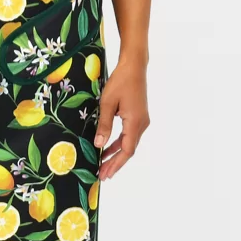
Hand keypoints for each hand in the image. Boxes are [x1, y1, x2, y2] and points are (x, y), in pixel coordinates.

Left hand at [93, 56, 149, 179]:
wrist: (134, 66)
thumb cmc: (120, 81)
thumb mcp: (108, 103)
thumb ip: (104, 125)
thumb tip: (98, 145)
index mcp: (135, 123)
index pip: (126, 150)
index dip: (115, 164)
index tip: (105, 174)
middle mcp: (141, 124)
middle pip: (129, 149)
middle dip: (115, 162)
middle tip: (102, 174)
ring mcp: (142, 120)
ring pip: (129, 142)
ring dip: (116, 152)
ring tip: (103, 163)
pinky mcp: (139, 115)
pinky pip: (129, 134)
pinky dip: (119, 141)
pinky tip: (109, 145)